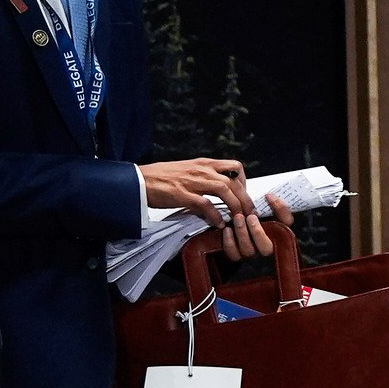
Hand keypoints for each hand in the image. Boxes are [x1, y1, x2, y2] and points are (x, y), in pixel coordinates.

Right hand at [142, 157, 270, 258]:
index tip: (245, 195)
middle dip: (246, 199)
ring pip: (225, 190)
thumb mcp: (187, 170)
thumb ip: (204, 177)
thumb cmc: (161, 177)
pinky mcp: (182, 194)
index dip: (245, 181)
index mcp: (203, 163)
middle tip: (250, 213)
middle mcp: (201, 170)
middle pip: (234, 181)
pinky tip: (219, 223)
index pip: (235, 166)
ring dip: (236, 206)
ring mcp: (192, 181)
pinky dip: (215, 215)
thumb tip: (218, 189)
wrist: (138, 180)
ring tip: (239, 219)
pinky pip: (205, 204)